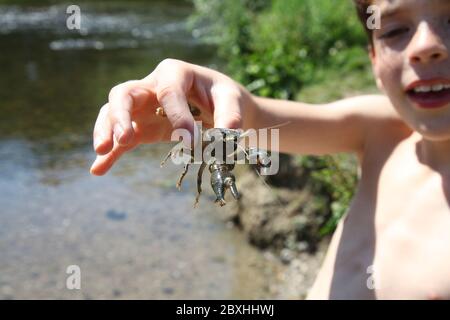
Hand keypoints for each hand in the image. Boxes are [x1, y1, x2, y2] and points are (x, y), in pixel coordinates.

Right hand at [90, 59, 254, 175]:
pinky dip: (111, 154)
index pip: (169, 92)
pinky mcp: (142, 127)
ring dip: (107, 131)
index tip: (190, 141)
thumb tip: (226, 135)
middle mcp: (152, 86)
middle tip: (123, 138)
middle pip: (125, 94)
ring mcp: (144, 107)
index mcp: (175, 73)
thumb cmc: (224, 98)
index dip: (178, 116)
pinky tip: (98, 169)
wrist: (219, 107)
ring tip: (102, 152)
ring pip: (114, 113)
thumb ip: (230, 115)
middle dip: (120, 115)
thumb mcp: (232, 100)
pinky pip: (122, 139)